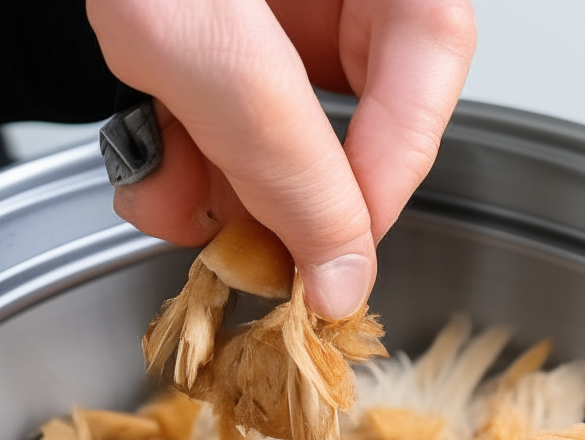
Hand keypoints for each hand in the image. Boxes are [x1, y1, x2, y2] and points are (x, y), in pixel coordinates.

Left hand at [87, 0, 475, 318]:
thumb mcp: (204, 38)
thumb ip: (283, 157)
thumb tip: (344, 269)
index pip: (431, 59)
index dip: (391, 170)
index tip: (337, 259)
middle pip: (362, 95)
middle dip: (287, 182)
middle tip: (252, 244)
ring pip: (285, 109)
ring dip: (222, 177)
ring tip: (171, 195)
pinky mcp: (215, 18)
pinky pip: (226, 96)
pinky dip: (185, 144)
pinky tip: (153, 164)